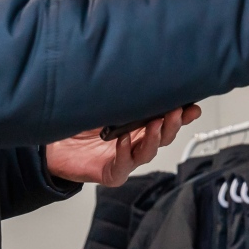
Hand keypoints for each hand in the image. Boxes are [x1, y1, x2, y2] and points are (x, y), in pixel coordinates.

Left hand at [45, 104, 201, 186]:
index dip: (181, 115)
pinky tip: (123, 141)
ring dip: (154, 138)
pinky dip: (125, 153)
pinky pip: (122, 166)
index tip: (192, 106)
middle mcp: (135, 143)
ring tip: (155, 125)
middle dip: (173, 125)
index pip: (165, 121)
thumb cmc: (79, 126)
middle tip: (176, 112)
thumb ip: (121, 96)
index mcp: (138, 127)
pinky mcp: (111, 173)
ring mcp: (125, 159)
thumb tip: (138, 75)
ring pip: (148, 153)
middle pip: (163, 137)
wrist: (55, 147)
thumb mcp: (103, 104)